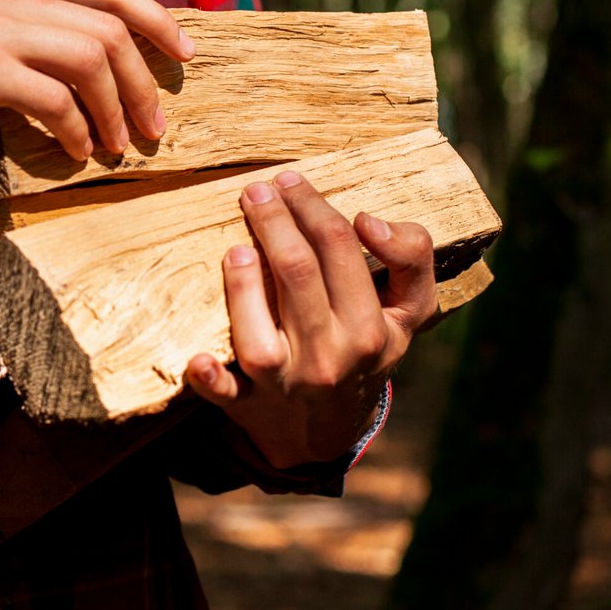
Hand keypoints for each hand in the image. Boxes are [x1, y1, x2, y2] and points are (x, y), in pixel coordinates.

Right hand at [0, 0, 191, 245]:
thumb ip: (36, 38)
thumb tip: (112, 58)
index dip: (157, 18)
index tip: (188, 58)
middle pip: (108, 24)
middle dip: (143, 80)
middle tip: (154, 129)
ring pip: (89, 56)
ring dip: (115, 109)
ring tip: (118, 147)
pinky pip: (51, 96)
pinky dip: (75, 129)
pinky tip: (76, 153)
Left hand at [185, 170, 437, 468]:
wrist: (332, 428)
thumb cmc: (366, 346)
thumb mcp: (410, 310)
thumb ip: (412, 256)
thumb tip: (368, 221)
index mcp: (373, 329)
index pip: (340, 249)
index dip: (312, 207)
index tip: (290, 181)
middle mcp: (330, 357)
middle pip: (297, 274)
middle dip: (273, 222)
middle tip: (256, 190)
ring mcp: (286, 383)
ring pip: (259, 329)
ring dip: (241, 284)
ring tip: (235, 247)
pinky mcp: (247, 402)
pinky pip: (225, 393)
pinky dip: (210, 379)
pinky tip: (198, 360)